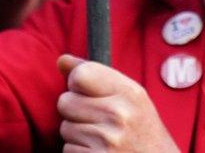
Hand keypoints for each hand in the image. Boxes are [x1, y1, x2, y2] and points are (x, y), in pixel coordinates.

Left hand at [56, 54, 177, 152]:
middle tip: (98, 121)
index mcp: (129, 93)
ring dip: (77, 134)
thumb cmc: (142, 130)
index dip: (77, 84)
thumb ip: (95, 74)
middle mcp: (119, 115)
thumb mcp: (130, 97)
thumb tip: (62, 60)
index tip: (89, 94)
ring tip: (102, 139)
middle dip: (75, 111)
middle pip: (65, 102)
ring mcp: (107, 141)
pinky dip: (79, 152)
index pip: (80, 75)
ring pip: (65, 128)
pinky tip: (99, 152)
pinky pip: (67, 150)